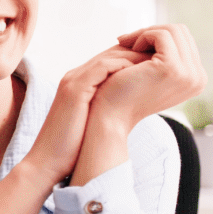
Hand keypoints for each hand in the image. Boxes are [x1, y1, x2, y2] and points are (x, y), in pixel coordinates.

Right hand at [19, 44, 150, 183]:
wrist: (48, 162)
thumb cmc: (72, 148)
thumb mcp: (93, 122)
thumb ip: (108, 109)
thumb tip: (134, 111)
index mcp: (80, 83)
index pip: (112, 59)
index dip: (137, 59)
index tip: (160, 66)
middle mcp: (75, 76)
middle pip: (112, 51)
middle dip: (140, 52)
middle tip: (164, 58)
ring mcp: (73, 80)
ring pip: (109, 56)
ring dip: (135, 57)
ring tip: (158, 63)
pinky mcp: (75, 89)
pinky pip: (102, 68)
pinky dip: (123, 67)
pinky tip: (142, 72)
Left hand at [75, 25, 205, 179]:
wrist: (111, 113)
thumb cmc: (126, 89)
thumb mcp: (154, 70)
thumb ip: (168, 54)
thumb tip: (171, 28)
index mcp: (197, 79)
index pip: (184, 39)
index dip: (158, 35)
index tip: (135, 43)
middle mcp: (198, 78)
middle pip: (181, 31)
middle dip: (152, 31)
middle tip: (129, 42)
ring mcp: (189, 75)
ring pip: (172, 30)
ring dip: (146, 33)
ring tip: (129, 46)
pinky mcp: (173, 68)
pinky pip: (161, 35)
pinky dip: (142, 37)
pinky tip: (129, 50)